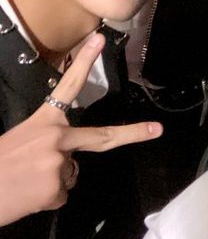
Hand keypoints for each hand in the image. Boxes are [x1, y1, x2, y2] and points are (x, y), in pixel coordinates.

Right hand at [0, 32, 162, 225]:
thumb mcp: (21, 141)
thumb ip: (48, 142)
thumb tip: (67, 158)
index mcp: (44, 121)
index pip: (68, 86)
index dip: (84, 62)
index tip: (99, 40)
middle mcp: (56, 138)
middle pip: (102, 137)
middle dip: (132, 134)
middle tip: (156, 130)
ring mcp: (59, 163)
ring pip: (72, 174)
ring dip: (55, 180)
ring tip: (27, 182)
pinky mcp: (57, 189)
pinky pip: (63, 194)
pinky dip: (48, 198)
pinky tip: (29, 196)